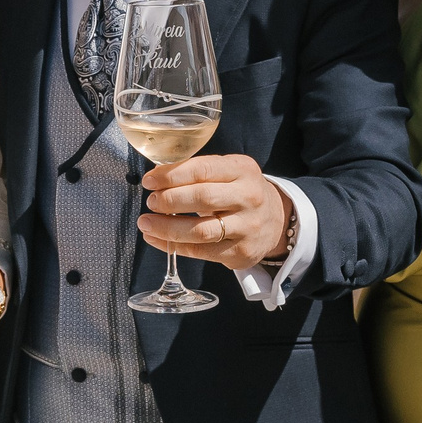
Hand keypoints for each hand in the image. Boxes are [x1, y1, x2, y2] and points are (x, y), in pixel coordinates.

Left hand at [138, 156, 287, 271]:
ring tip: (146, 223)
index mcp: (243, 170)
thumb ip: (199, 171)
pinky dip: (173, 246)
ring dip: (167, 228)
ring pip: (200, 230)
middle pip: (202, 199)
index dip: (171, 175)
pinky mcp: (241, 252)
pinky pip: (201, 252)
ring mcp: (247, 227)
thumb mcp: (229, 171)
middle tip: (151, 202)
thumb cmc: (240, 192)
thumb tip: (156, 178)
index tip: (150, 181)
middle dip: (169, 201)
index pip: (203, 169)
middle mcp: (249, 197)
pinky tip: (157, 239)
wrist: (275, 220)